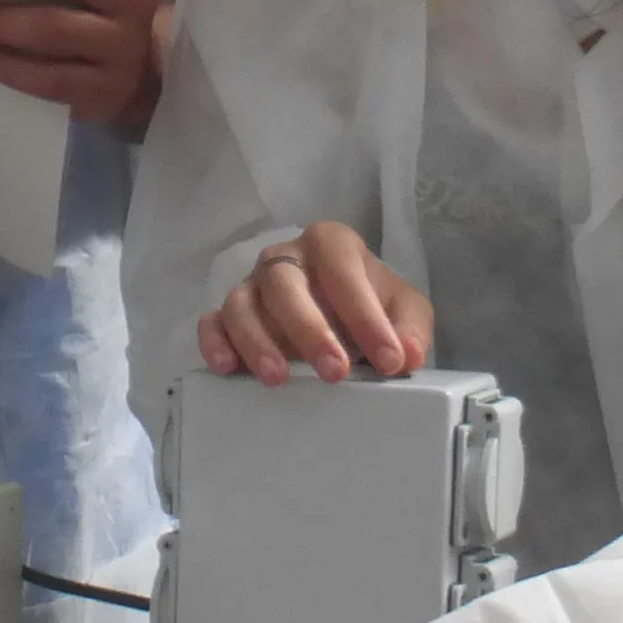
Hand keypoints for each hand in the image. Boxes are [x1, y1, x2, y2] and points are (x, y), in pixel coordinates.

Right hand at [202, 221, 433, 383]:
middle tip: (334, 373)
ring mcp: (252, 286)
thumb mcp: (404, 312)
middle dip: (309, 330)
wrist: (345, 317)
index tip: (388, 360)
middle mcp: (285, 258)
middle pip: (284, 284)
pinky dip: (215, 344)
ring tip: (278, 379)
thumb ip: (410, 328)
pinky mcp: (227, 316)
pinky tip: (228, 368)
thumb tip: (406, 354)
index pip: (342, 270)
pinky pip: (212, 323)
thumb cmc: (372, 308)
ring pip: (241, 304)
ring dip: (258, 342)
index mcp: (331, 244)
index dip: (365, 315)